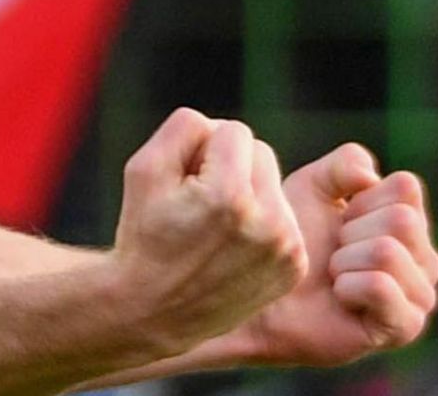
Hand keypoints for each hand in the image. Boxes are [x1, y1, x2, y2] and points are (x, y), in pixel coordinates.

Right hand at [108, 109, 307, 355]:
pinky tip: (232, 246)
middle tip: (198, 202)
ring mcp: (286, 248)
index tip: (184, 182)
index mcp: (229, 195)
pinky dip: (260, 223)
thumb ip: (185, 127)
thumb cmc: (144, 232)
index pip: (234, 131)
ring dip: (247, 194)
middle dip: (229, 167)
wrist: (153, 310)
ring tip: (214, 226)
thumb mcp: (144, 167)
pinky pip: (284, 216)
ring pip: (273, 184)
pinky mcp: (294, 266)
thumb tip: (223, 128)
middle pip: (260, 153)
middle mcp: (267, 223)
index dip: (202, 150)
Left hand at [220, 144, 437, 366]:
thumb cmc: (294, 240)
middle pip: (402, 220)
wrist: (268, 291)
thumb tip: (372, 178)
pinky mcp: (406, 326)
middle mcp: (427, 257)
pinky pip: (380, 286)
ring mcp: (421, 294)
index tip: (341, 220)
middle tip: (334, 254)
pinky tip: (341, 296)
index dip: (361, 199)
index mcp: (413, 219)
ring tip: (336, 276)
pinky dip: (348, 286)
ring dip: (344, 261)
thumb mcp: (314, 185)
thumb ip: (347, 163)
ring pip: (388, 252)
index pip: (406, 187)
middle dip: (350, 233)